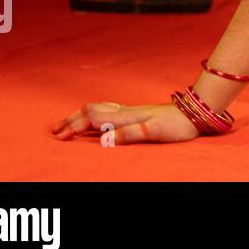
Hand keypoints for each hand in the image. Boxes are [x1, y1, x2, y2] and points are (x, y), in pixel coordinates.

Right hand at [50, 100, 201, 143]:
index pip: (92, 119)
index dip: (74, 127)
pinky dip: (93, 112)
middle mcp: (125, 111)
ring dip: (80, 115)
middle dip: (71, 119)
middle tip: (54, 130)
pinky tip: (94, 115)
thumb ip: (128, 134)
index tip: (59, 137)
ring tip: (67, 122)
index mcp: (125, 116)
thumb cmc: (175, 125)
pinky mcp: (136, 112)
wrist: (195, 112)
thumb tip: (103, 140)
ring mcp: (130, 110)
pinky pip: (107, 109)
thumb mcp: (152, 132)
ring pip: (98, 108)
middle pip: (90, 110)